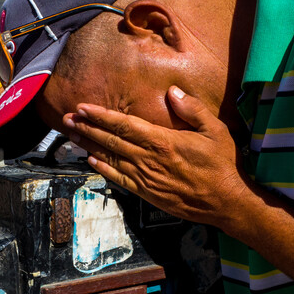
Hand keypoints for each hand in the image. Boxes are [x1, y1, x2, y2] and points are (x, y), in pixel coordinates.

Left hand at [63, 86, 253, 231]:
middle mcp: (149, 160)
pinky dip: (104, 169)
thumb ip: (192, 109)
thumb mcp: (215, 130)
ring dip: (90, 146)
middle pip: (111, 141)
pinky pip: (119, 180)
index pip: (124, 125)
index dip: (100, 116)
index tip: (83, 107)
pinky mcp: (148, 193)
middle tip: (67, 119)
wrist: (226, 202)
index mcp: (163, 141)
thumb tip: (172, 92)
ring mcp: (146, 178)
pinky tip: (91, 161)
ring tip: (72, 136)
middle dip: (87, 128)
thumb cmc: (222, 165)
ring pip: (111, 159)